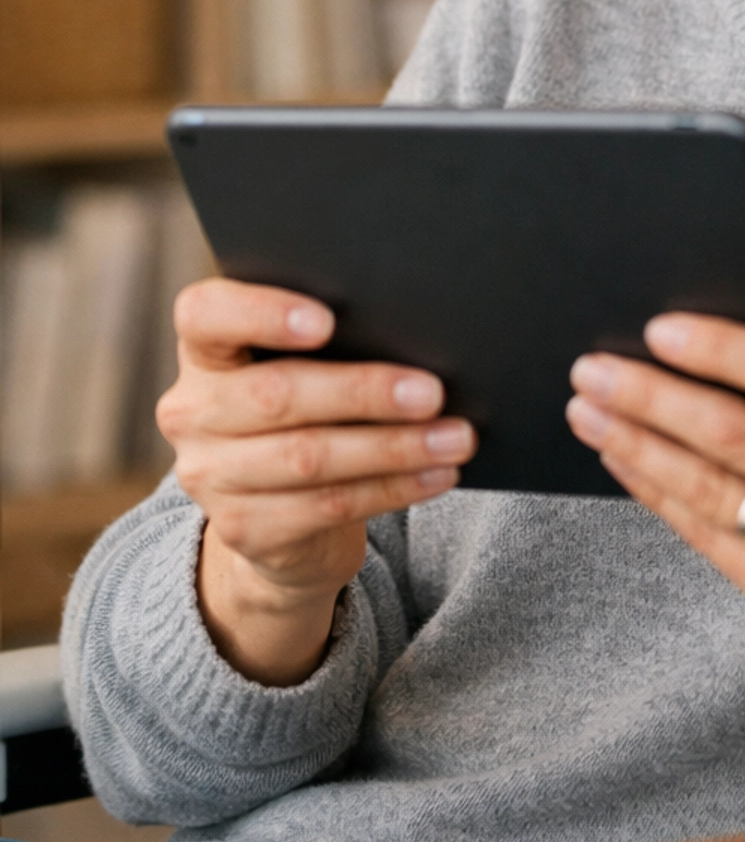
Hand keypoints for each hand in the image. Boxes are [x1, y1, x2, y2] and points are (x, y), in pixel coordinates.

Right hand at [158, 279, 474, 685]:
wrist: (280, 519)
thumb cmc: (307, 412)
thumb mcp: (304, 369)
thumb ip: (333, 345)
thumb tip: (423, 335)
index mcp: (204, 351)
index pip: (204, 315)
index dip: (261, 313)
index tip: (327, 320)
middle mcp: (192, 411)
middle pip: (275, 395)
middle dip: (364, 392)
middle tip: (433, 392)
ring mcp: (210, 476)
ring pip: (308, 458)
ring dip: (394, 447)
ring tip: (456, 437)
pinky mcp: (243, 529)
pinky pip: (329, 505)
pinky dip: (393, 488)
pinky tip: (438, 474)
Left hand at [567, 279, 744, 743]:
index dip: (723, 348)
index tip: (661, 328)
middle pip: (735, 433)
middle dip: (652, 395)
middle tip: (592, 366)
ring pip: (708, 488)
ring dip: (636, 443)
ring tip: (587, 408)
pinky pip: (706, 536)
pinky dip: (656, 491)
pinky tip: (622, 457)